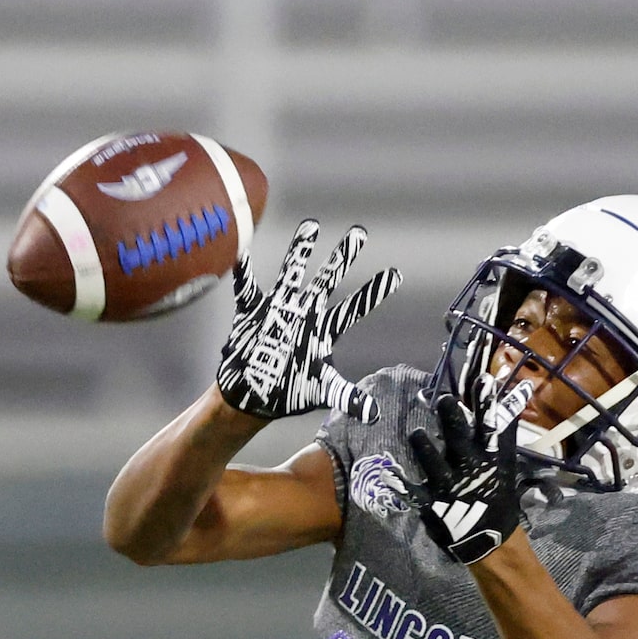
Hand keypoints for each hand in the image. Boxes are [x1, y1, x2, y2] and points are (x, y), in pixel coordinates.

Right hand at [214, 220, 399, 422]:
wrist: (251, 395)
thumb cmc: (288, 391)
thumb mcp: (321, 392)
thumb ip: (348, 397)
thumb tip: (374, 413)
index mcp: (323, 330)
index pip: (354, 308)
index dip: (373, 293)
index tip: (396, 274)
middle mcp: (305, 313)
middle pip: (328, 280)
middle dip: (342, 258)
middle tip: (359, 232)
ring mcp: (279, 309)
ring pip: (292, 274)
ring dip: (300, 251)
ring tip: (311, 225)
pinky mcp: (253, 312)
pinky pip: (247, 288)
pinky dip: (244, 272)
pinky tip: (241, 252)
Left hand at [404, 391, 524, 564]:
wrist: (489, 540)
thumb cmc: (497, 497)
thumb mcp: (506, 465)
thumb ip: (503, 433)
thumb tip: (514, 397)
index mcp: (489, 459)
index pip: (490, 426)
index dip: (486, 403)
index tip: (482, 380)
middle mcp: (470, 469)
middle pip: (460, 438)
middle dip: (451, 417)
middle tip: (443, 400)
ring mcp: (450, 487)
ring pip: (434, 462)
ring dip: (423, 447)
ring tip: (415, 433)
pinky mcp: (433, 504)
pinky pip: (413, 492)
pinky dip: (400, 484)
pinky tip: (388, 473)